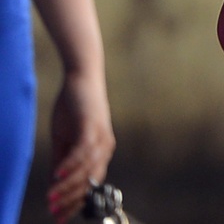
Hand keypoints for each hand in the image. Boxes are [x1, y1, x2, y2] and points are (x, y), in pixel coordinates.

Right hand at [45, 70, 112, 221]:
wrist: (81, 79)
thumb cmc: (73, 109)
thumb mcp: (63, 140)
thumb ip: (61, 163)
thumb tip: (54, 186)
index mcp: (99, 153)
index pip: (90, 184)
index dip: (75, 202)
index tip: (60, 217)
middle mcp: (104, 148)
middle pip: (90, 181)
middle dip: (72, 200)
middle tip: (55, 213)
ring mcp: (100, 137)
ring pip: (86, 170)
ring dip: (68, 186)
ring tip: (52, 198)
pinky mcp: (92, 126)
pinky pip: (83, 151)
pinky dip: (70, 165)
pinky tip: (58, 175)